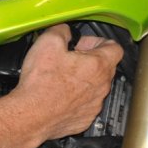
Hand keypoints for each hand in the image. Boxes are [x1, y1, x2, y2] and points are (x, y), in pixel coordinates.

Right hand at [11, 24, 122, 141]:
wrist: (32, 114)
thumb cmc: (41, 83)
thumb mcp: (47, 43)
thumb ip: (61, 30)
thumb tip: (64, 30)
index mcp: (97, 66)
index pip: (115, 47)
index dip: (98, 41)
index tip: (84, 43)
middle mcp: (101, 86)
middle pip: (105, 66)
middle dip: (88, 59)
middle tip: (68, 57)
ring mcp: (94, 104)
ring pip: (95, 86)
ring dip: (81, 79)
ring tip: (60, 76)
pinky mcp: (84, 118)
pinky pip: (85, 103)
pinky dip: (75, 97)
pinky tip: (58, 93)